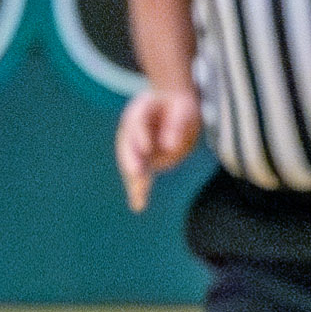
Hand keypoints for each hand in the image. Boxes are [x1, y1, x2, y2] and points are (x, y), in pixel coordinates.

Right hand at [114, 76, 201, 211]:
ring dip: (134, 180)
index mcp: (140, 108)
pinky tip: (138, 205)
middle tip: (135, 174)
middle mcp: (131, 128)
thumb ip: (177, 124)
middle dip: (132, 161)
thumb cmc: (178, 106)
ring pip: (131, 164)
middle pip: (127, 146)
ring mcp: (133, 145)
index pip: (137, 122)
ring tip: (138, 197)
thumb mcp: (184, 109)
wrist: (171, 107)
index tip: (146, 148)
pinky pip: (138, 176)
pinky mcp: (141, 160)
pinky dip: (138, 190)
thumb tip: (170, 147)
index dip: (140, 136)